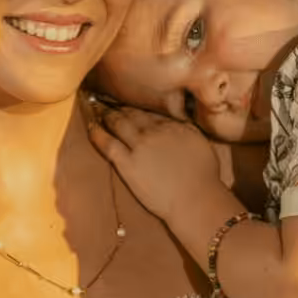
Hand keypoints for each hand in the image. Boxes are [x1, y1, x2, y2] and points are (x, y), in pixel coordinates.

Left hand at [86, 100, 225, 223]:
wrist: (196, 199)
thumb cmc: (205, 178)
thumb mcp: (201, 144)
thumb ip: (188, 130)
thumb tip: (181, 124)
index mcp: (175, 125)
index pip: (152, 111)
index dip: (139, 106)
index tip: (132, 102)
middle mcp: (156, 130)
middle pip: (133, 113)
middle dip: (120, 105)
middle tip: (108, 98)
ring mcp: (140, 145)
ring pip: (118, 123)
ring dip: (107, 114)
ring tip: (97, 108)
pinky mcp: (128, 163)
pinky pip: (108, 143)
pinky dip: (98, 133)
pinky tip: (91, 126)